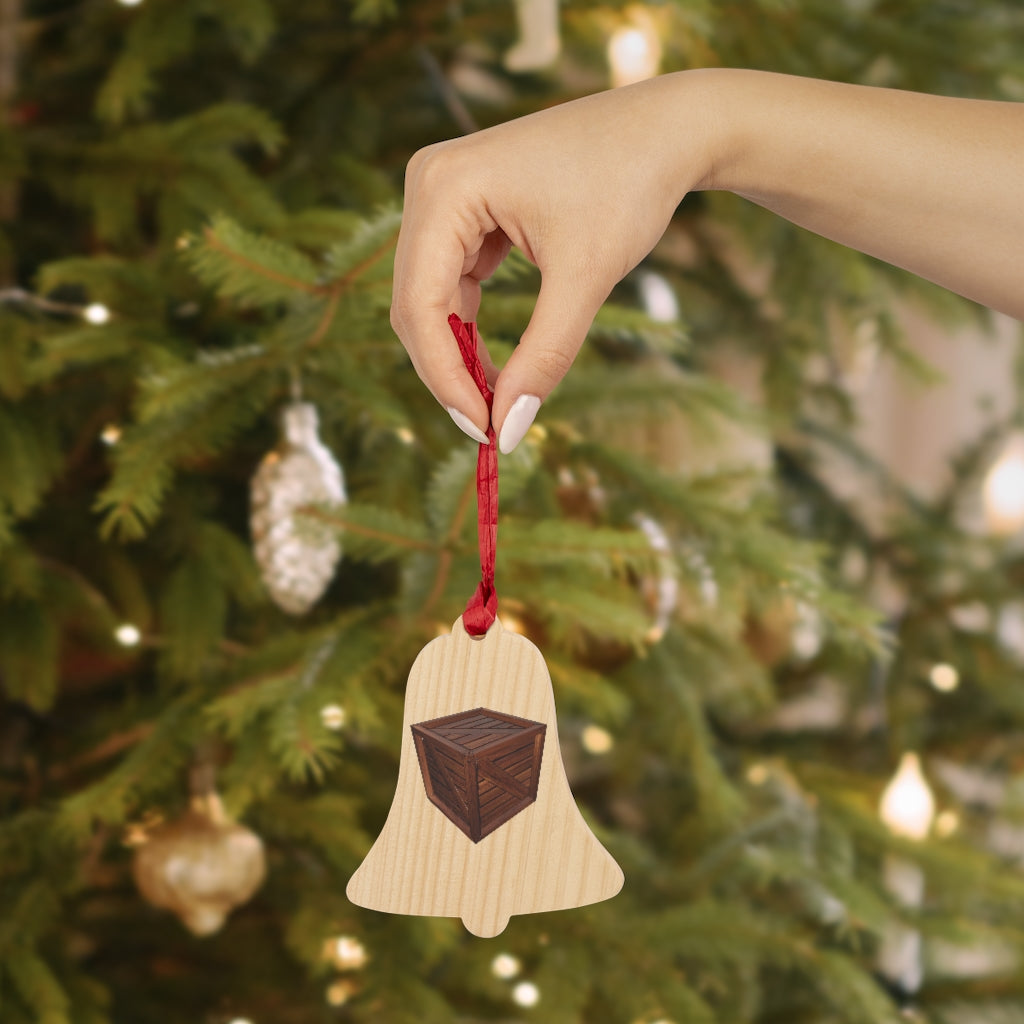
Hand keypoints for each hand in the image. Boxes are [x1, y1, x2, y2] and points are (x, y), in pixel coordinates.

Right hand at [390, 73, 719, 451]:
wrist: (665, 130)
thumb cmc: (629, 186)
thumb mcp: (585, 278)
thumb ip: (543, 357)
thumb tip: (507, 430)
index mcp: (444, 187)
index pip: (420, 305)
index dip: (445, 378)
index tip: (484, 431)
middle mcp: (428, 183)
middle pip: (415, 305)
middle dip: (449, 371)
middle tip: (490, 427)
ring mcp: (442, 193)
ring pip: (429, 299)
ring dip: (459, 354)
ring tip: (498, 400)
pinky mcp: (463, 207)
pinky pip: (451, 282)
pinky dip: (470, 326)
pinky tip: (497, 364)